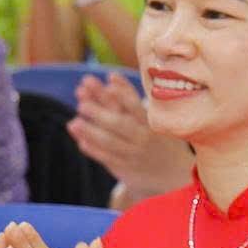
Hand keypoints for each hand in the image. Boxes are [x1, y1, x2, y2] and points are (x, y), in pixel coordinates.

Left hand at [68, 75, 190, 204]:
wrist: (173, 171)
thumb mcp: (152, 117)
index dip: (122, 93)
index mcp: (150, 122)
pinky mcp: (125, 168)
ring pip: (110, 142)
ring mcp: (133, 153)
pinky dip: (94, 150)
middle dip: (99, 113)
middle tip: (81, 104)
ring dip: (91, 132)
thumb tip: (111, 76)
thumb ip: (130, 98)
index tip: (108, 82)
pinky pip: (107, 158)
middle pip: (119, 124)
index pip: (135, 105)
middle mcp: (143, 137)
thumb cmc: (158, 137)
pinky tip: (81, 141)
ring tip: (74, 122)